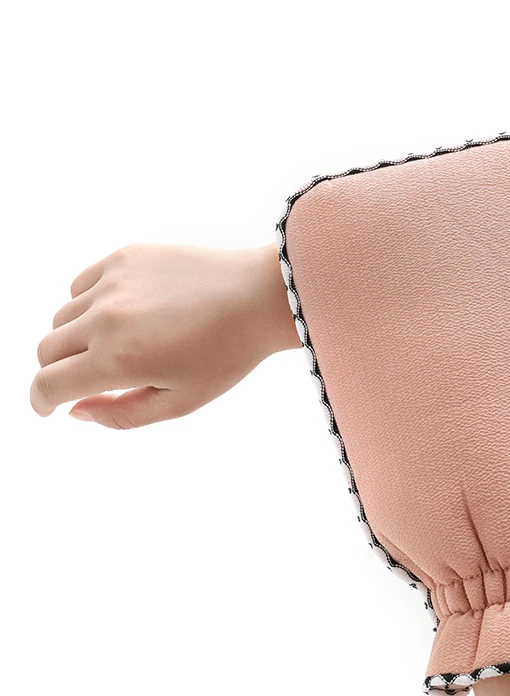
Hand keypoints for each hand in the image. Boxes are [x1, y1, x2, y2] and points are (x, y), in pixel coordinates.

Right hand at [31, 242, 299, 427]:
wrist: (259, 298)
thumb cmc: (226, 355)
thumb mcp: (180, 402)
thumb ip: (121, 415)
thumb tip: (75, 412)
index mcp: (118, 360)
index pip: (47, 383)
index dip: (40, 401)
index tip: (48, 408)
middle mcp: (106, 318)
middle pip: (48, 350)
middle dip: (59, 371)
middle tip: (88, 379)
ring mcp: (113, 283)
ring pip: (63, 317)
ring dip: (76, 338)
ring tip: (120, 345)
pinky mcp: (123, 257)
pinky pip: (82, 285)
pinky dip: (89, 305)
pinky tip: (123, 314)